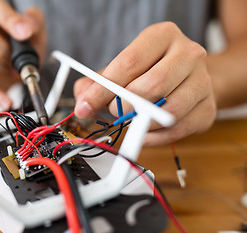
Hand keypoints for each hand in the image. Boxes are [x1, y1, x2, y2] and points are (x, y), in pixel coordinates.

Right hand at [0, 0, 45, 108]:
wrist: (19, 64)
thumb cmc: (24, 43)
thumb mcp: (36, 30)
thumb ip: (34, 22)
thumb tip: (28, 26)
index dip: (9, 20)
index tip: (25, 33)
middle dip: (2, 49)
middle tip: (17, 59)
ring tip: (12, 71)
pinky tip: (6, 99)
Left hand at [74, 22, 215, 145]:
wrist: (187, 77)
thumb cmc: (150, 71)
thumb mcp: (121, 69)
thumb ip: (96, 83)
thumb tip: (82, 103)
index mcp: (163, 36)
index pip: (130, 63)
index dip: (103, 89)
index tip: (85, 106)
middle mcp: (188, 54)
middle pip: (153, 85)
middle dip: (125, 106)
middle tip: (114, 112)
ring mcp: (203, 81)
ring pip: (170, 111)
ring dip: (142, 123)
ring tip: (130, 121)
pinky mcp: (208, 107)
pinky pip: (179, 129)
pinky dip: (155, 137)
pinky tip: (143, 133)